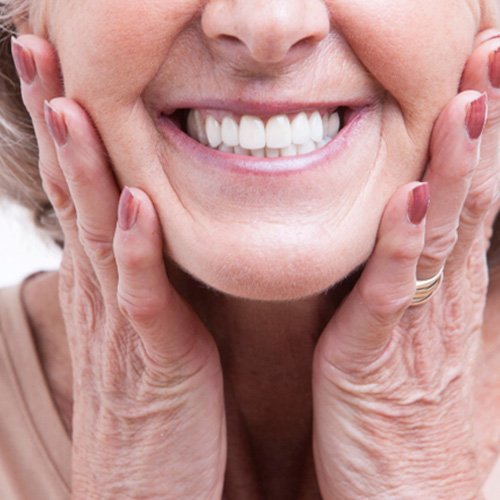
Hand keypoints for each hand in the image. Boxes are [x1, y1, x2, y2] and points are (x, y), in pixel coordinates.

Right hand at [12, 35, 225, 498]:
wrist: (144, 486)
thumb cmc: (154, 402)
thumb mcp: (145, 323)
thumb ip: (143, 273)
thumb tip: (144, 221)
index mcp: (108, 280)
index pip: (81, 188)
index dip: (68, 128)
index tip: (60, 68)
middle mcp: (104, 292)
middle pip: (75, 193)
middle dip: (57, 121)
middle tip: (40, 51)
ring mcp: (123, 325)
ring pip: (97, 232)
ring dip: (84, 168)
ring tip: (70, 103)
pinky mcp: (154, 361)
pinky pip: (143, 297)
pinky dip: (136, 250)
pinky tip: (133, 204)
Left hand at [312, 32, 499, 498]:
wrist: (407, 498)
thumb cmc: (408, 417)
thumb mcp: (420, 337)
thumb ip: (418, 280)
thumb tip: (418, 224)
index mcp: (452, 290)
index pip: (478, 197)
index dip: (488, 137)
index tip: (491, 74)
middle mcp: (446, 297)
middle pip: (476, 198)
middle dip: (489, 127)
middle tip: (498, 53)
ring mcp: (418, 325)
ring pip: (446, 232)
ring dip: (460, 167)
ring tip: (472, 100)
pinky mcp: (378, 357)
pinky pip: (393, 291)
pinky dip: (403, 243)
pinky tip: (411, 198)